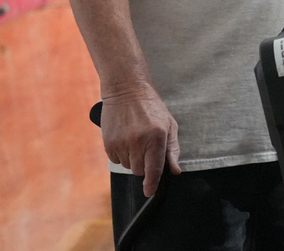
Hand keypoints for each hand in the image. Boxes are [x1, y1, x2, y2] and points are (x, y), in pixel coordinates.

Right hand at [100, 82, 181, 196]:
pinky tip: (126, 139)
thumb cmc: (152, 108)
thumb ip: (172, 150)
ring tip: (136, 139)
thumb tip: (175, 170)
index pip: (154, 168)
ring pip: (128, 166)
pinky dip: (122, 155)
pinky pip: (117, 160)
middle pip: (140, 170)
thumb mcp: (169, 125)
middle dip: (145, 164)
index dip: (152, 183)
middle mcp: (138, 142)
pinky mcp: (109, 143)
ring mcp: (121, 143)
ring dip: (133, 159)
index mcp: (156, 137)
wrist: (127, 91)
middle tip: (146, 147)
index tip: (150, 192)